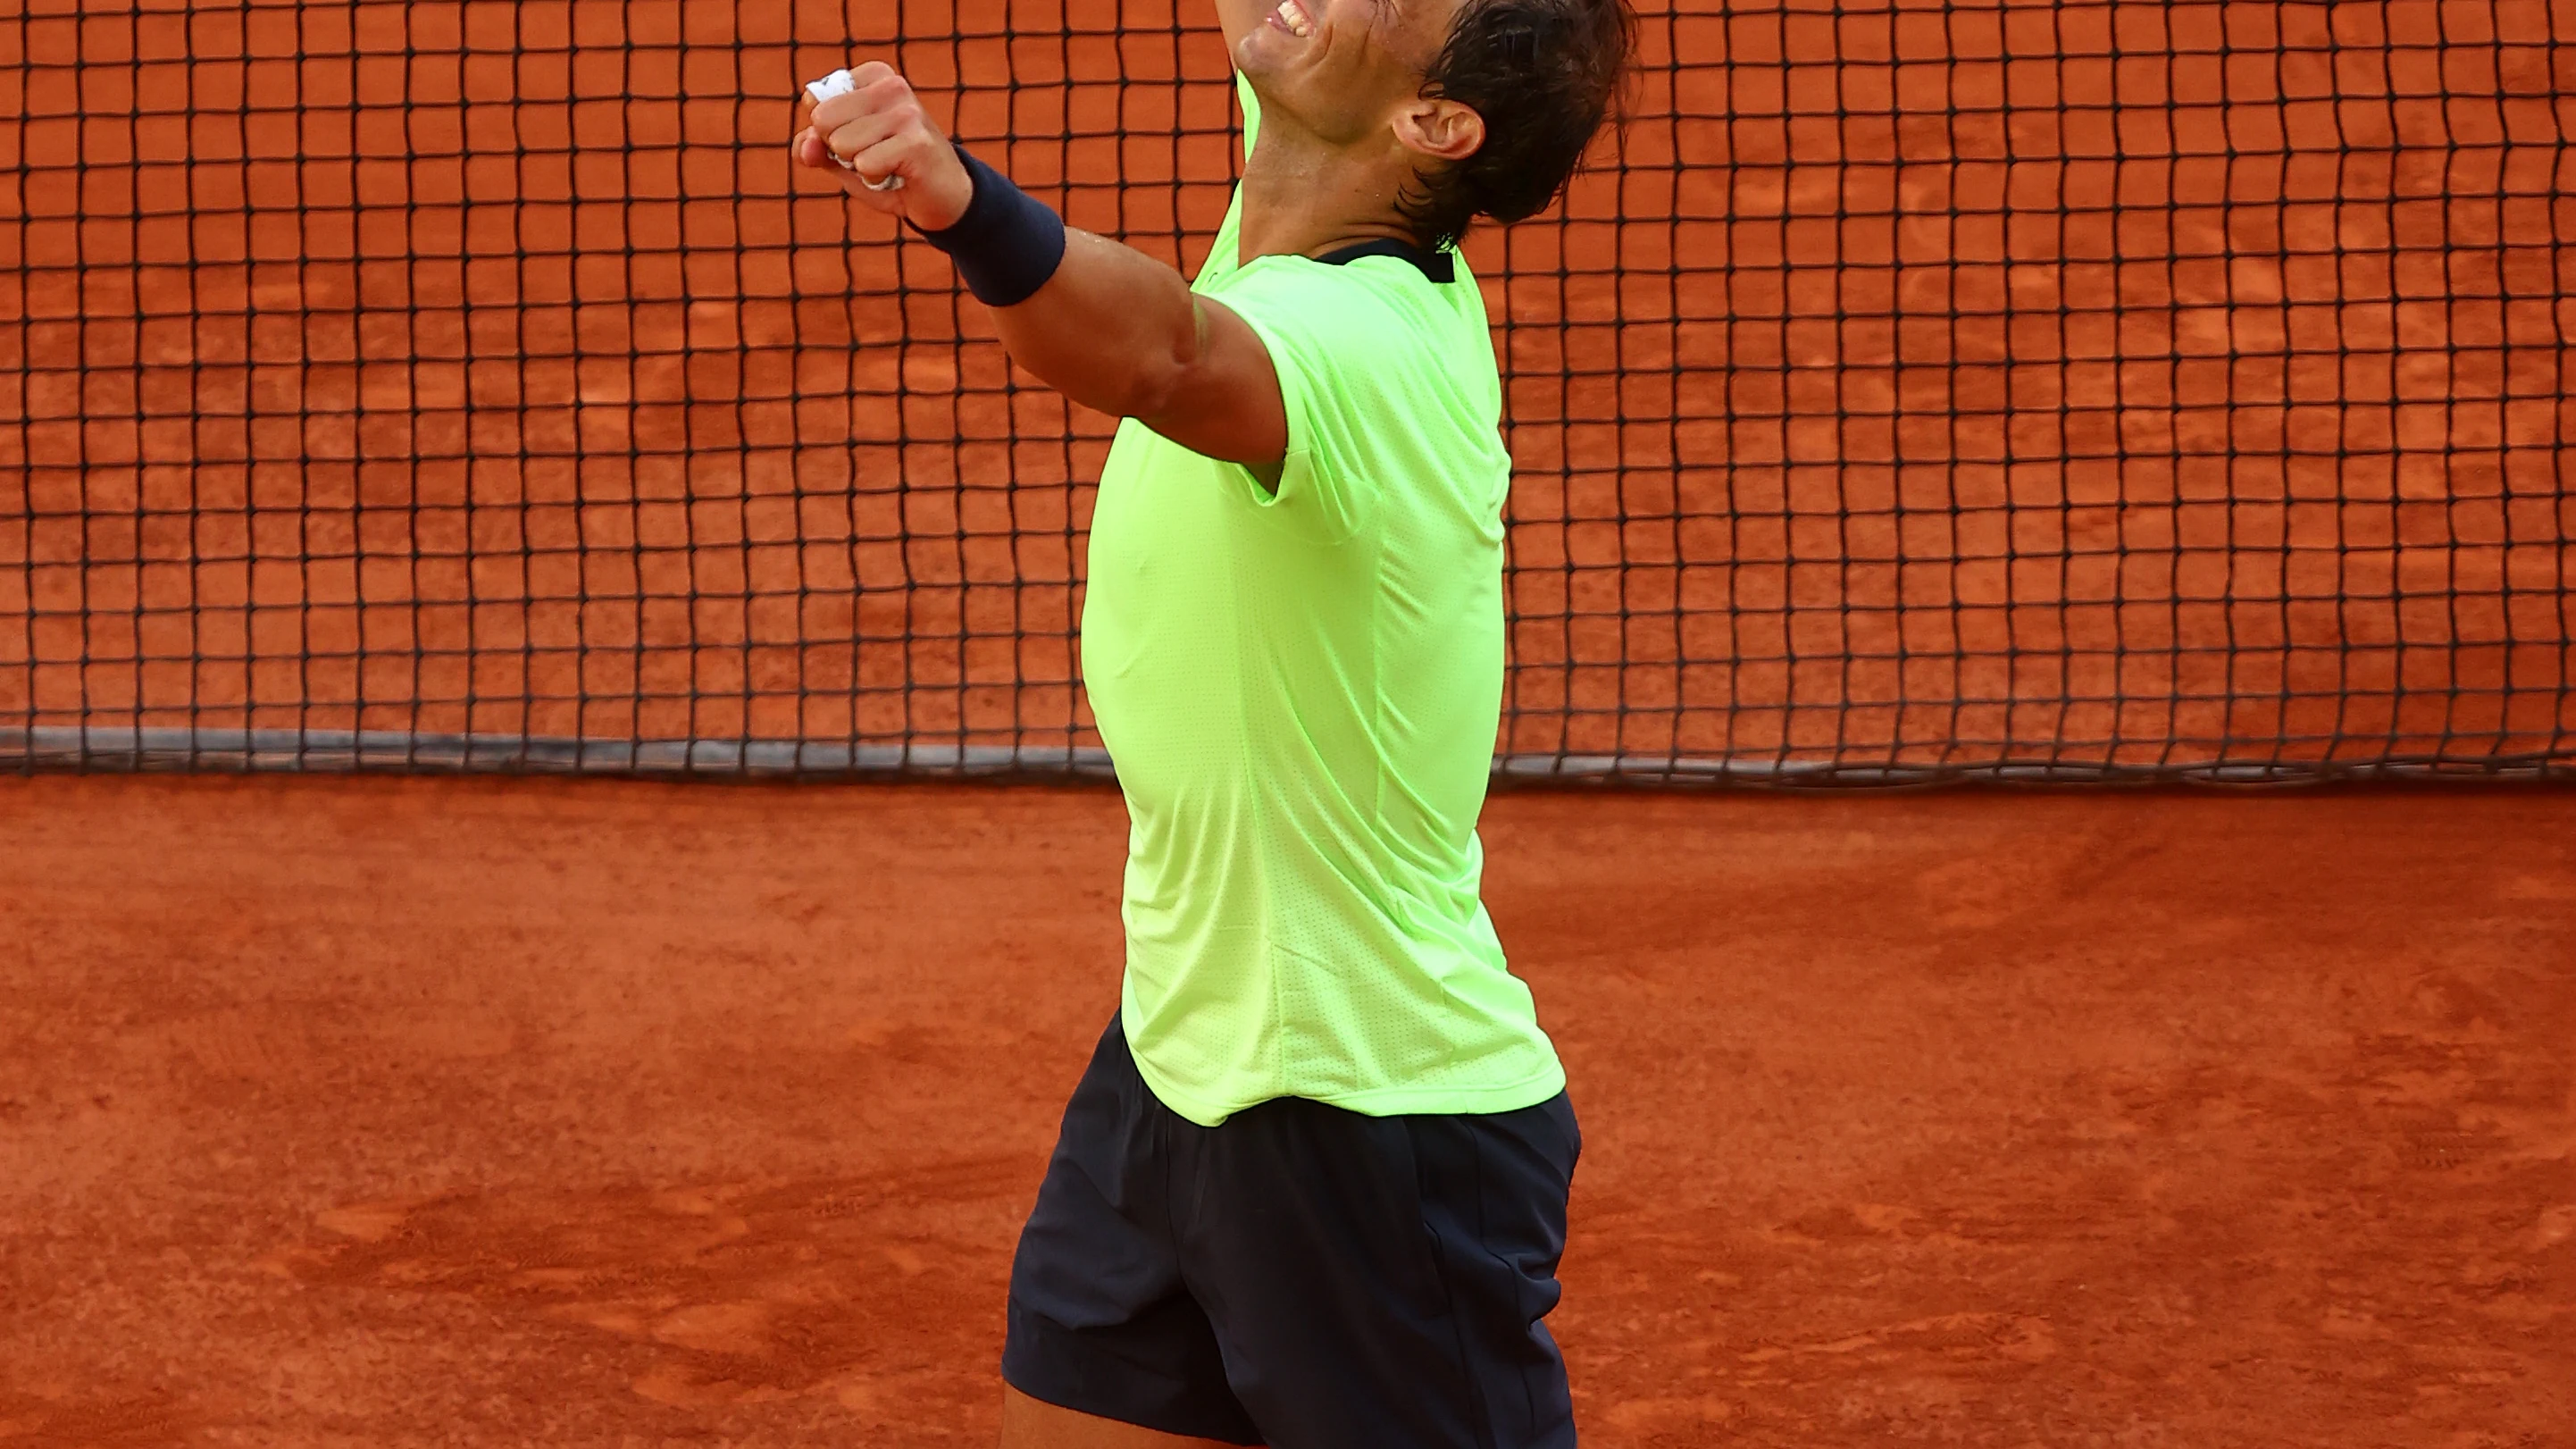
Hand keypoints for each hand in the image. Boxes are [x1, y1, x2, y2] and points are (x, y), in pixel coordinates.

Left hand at [791, 62, 974, 230]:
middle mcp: (892, 86)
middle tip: (874, 154)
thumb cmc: (889, 170)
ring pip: (842, 144)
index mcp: (874, 77)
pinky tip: (898, 176)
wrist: (941, 199)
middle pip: (823, 120)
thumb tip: (807, 146)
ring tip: (887, 165)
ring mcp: (907, 112)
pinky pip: (864, 165)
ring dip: (859, 166)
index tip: (859, 138)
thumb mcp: (842, 156)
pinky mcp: (916, 142)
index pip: (814, 101)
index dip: (827, 132)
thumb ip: (813, 146)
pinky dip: (874, 180)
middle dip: (839, 149)